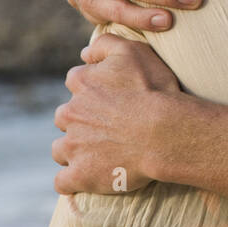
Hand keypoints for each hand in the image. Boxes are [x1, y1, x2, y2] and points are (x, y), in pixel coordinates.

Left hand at [52, 36, 179, 193]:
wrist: (166, 132)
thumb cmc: (155, 91)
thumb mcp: (134, 51)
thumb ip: (105, 44)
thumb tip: (84, 53)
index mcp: (81, 82)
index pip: (77, 83)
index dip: (94, 91)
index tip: (112, 100)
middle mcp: (70, 112)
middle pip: (66, 117)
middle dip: (81, 122)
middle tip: (109, 128)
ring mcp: (73, 145)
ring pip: (61, 149)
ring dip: (74, 151)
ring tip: (100, 154)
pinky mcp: (80, 174)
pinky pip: (63, 182)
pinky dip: (72, 181)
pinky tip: (87, 179)